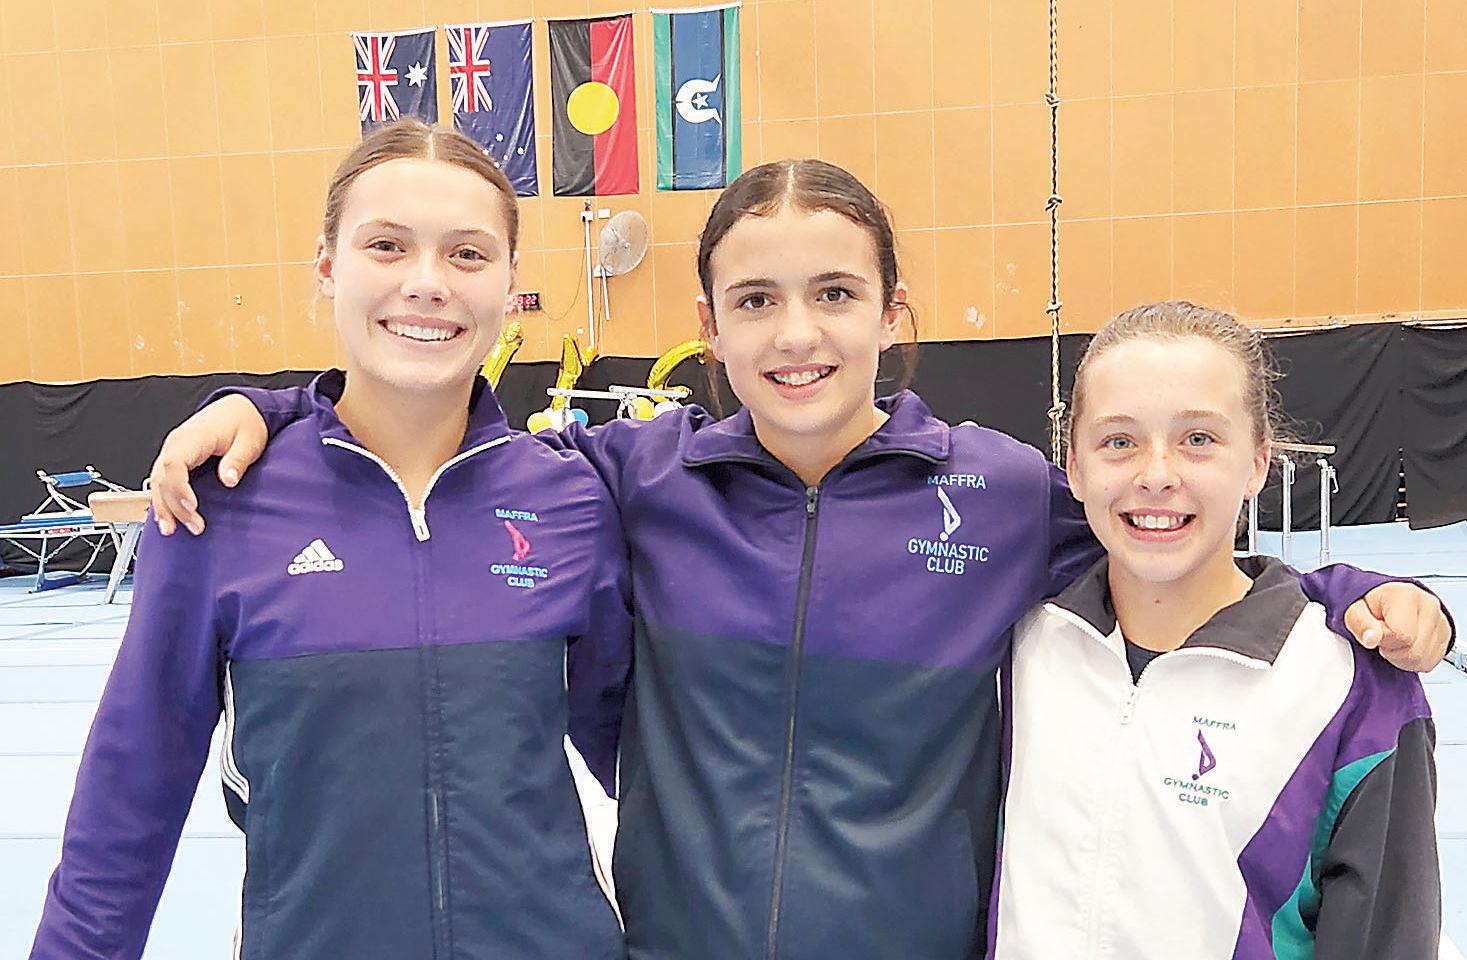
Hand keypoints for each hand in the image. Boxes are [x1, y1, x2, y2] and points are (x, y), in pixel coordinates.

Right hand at [149, 394, 267, 535]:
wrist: (240, 408)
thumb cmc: (244, 422)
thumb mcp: (249, 441)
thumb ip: (237, 461)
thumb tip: (228, 480)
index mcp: (193, 437)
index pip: (174, 464)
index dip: (179, 489)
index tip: (193, 508)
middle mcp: (177, 443)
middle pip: (164, 478)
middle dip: (175, 506)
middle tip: (194, 527)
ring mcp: (173, 450)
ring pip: (158, 481)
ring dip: (163, 507)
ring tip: (171, 530)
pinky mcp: (176, 458)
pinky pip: (162, 480)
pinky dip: (163, 499)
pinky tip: (166, 517)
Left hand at [1343, 582, 1451, 672]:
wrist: (1384, 600)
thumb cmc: (1370, 604)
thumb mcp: (1353, 611)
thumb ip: (1360, 624)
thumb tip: (1371, 638)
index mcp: (1406, 596)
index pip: (1401, 635)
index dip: (1383, 640)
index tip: (1376, 631)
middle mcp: (1429, 606)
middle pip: (1415, 651)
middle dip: (1393, 651)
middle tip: (1384, 637)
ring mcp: (1440, 620)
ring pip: (1423, 660)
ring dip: (1403, 657)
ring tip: (1393, 640)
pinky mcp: (1445, 634)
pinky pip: (1430, 662)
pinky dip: (1414, 660)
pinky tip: (1405, 645)